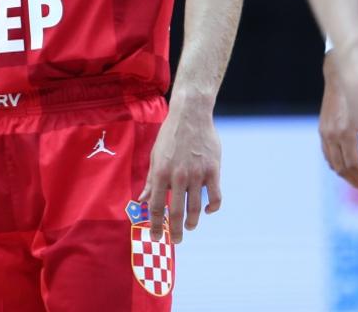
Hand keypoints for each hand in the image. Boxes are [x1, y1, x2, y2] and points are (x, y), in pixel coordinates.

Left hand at [137, 92, 221, 244]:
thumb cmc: (170, 135)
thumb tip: (142, 201)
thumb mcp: (155, 156)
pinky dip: (212, 208)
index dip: (156, 225)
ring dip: (193, 222)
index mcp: (161, 173)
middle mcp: (179, 176)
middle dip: (175, 231)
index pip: (157, 207)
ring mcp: (197, 174)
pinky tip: (208, 211)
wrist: (191, 115)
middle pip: (176, 212)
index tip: (157, 237)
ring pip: (196, 208)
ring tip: (190, 227)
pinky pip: (215, 196)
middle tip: (177, 242)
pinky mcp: (213, 170)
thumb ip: (151, 181)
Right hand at [319, 53, 357, 192]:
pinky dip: (335, 163)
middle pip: (341, 168)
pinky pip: (326, 153)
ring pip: (332, 162)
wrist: (341, 74)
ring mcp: (325, 131)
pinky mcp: (322, 127)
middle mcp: (332, 133)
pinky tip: (345, 166)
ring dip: (345, 174)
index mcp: (345, 131)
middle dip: (354, 181)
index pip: (351, 166)